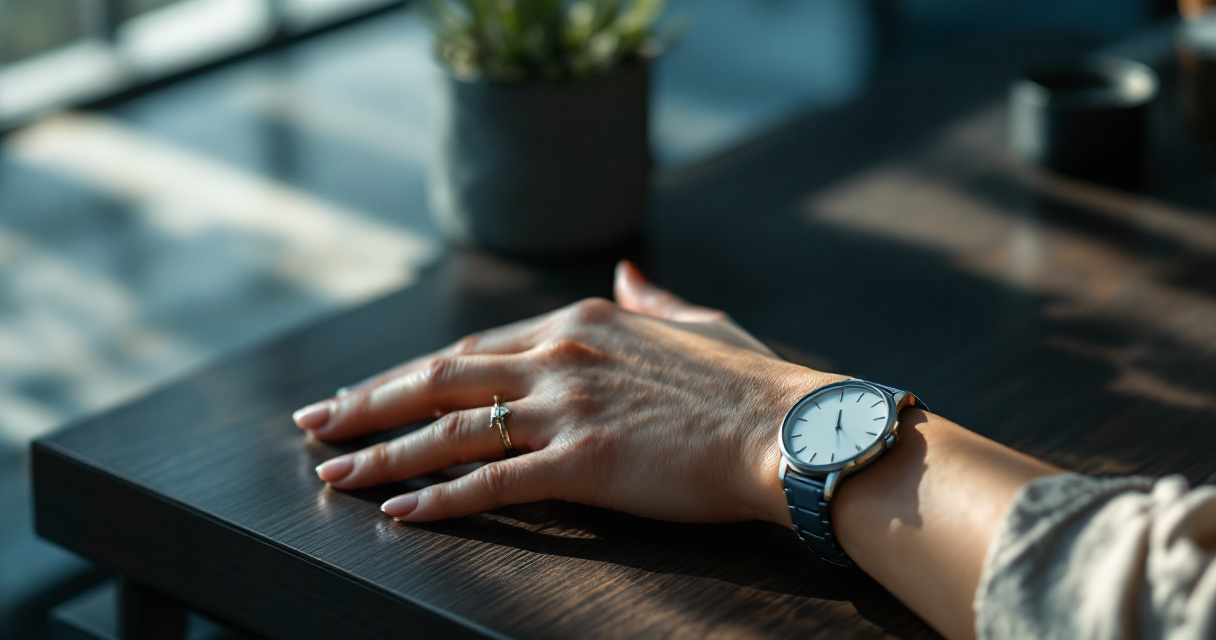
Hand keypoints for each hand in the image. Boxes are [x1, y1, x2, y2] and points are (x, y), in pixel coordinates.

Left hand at [294, 261, 841, 523]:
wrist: (787, 428)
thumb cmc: (748, 381)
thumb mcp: (694, 323)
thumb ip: (649, 298)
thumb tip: (628, 273)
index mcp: (580, 323)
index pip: (473, 349)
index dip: (415, 372)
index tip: (375, 388)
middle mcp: (559, 356)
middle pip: (439, 378)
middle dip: (369, 402)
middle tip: (315, 421)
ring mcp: (565, 407)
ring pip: (448, 428)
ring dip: (382, 451)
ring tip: (331, 470)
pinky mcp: (581, 462)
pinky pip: (490, 482)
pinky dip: (437, 498)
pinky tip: (397, 511)